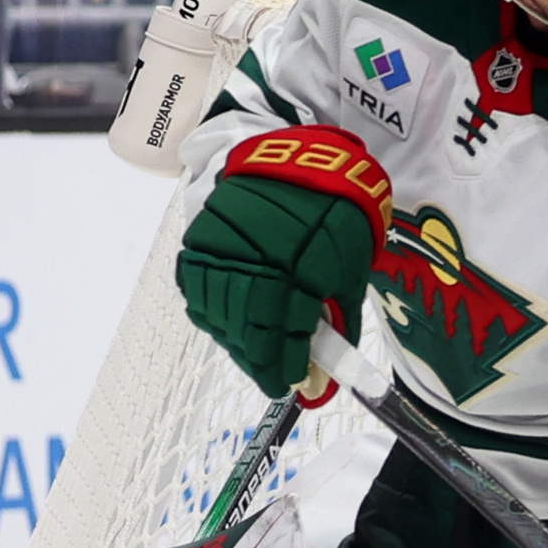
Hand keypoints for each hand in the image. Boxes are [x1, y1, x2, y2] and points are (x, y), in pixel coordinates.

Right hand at [177, 126, 390, 396]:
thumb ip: (336, 324)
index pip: (281, 336)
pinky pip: (198, 291)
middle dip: (260, 362)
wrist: (299, 159)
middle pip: (246, 331)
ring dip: (236, 342)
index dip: (284, 369)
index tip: (291, 388)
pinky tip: (230, 324)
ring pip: (217, 315)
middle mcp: (253, 260)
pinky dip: (213, 314)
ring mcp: (221, 250)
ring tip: (254, 353)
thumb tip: (322, 378)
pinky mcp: (200, 240)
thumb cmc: (335, 217)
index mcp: (297, 269)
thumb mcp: (349, 270)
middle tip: (272, 376)